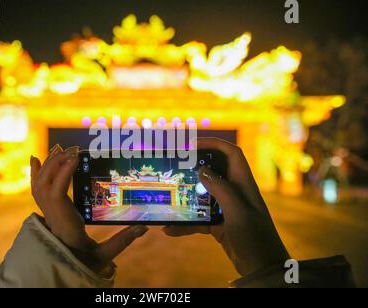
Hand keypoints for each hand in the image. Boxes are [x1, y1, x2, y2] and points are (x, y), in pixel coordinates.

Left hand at [30, 145, 147, 273]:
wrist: (65, 268)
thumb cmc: (84, 261)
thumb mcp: (104, 254)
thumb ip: (123, 241)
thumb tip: (143, 228)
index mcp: (64, 224)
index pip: (56, 195)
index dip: (62, 175)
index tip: (75, 159)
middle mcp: (51, 217)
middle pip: (44, 186)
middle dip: (56, 165)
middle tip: (73, 151)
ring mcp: (46, 213)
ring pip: (39, 185)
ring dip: (49, 165)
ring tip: (60, 150)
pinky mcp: (47, 210)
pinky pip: (36, 188)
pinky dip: (36, 172)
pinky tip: (35, 158)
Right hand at [163, 138, 289, 275]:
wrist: (263, 269)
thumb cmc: (256, 239)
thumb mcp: (238, 212)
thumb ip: (222, 189)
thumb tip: (202, 170)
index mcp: (244, 184)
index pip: (232, 153)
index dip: (214, 144)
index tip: (193, 144)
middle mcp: (236, 193)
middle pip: (215, 170)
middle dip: (196, 166)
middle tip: (175, 165)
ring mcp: (227, 209)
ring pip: (204, 195)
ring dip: (187, 195)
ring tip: (169, 193)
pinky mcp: (220, 224)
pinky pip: (199, 219)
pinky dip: (186, 223)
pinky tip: (170, 229)